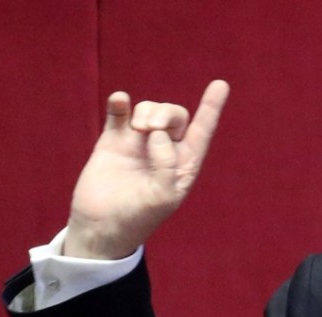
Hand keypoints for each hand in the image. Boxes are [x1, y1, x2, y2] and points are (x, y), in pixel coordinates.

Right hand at [65, 80, 230, 258]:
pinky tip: (120, 101)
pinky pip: (119, 112)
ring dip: (146, 111)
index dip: (211, 108)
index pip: (202, 132)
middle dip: (165, 113)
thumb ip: (166, 166)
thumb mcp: (162, 197)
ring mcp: (138, 143)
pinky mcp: (112, 140)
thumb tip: (156, 134)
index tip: (221, 84)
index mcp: (183, 165)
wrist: (101, 227)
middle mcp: (164, 150)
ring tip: (136, 129)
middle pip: (174, 115)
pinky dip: (121, 103)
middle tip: (149, 129)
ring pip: (150, 109)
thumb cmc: (138, 218)